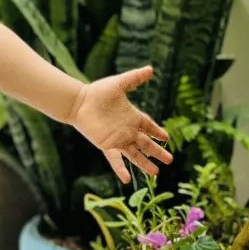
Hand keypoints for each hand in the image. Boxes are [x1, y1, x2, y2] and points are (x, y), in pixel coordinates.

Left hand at [69, 67, 172, 183]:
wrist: (78, 102)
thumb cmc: (98, 92)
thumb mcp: (119, 84)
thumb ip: (135, 78)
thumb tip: (150, 69)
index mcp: (132, 116)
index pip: (149, 126)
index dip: (157, 132)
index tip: (167, 138)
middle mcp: (127, 130)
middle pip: (146, 144)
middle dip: (157, 152)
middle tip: (170, 160)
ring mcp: (118, 139)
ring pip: (135, 154)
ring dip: (145, 164)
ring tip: (156, 174)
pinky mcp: (107, 145)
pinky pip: (115, 159)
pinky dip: (120, 169)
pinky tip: (127, 179)